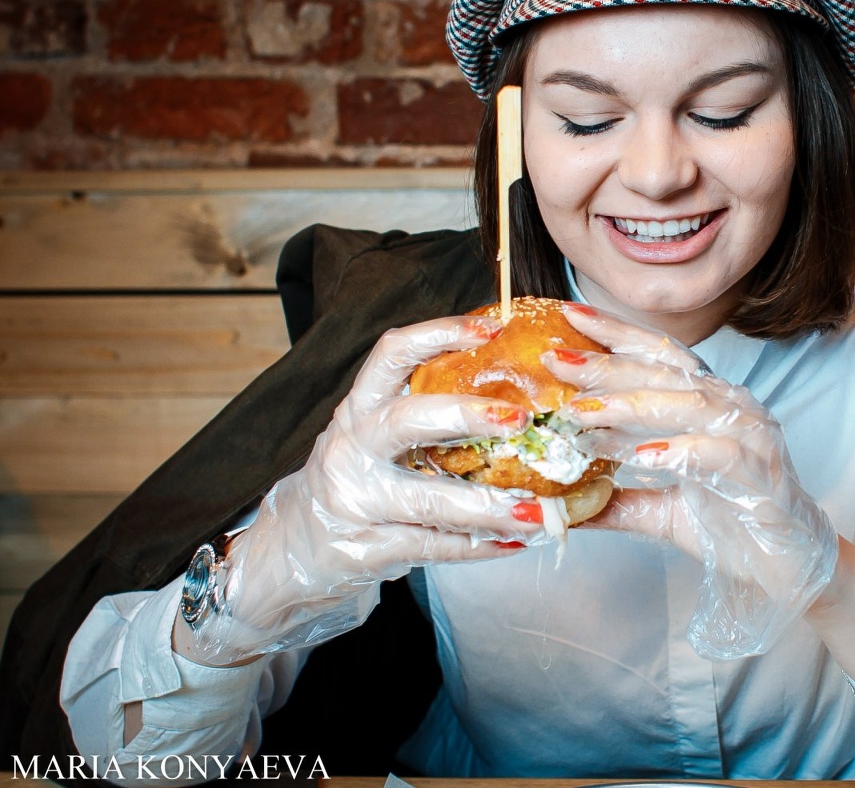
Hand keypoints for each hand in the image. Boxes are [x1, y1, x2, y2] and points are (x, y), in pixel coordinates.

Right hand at [181, 314, 547, 665]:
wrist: (286, 555)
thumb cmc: (351, 486)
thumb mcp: (370, 442)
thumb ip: (420, 420)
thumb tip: (512, 398)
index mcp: (358, 411)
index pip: (391, 356)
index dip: (439, 334)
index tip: (491, 328)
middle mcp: (350, 449)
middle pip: (407, 419)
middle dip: (467, 415)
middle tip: (518, 418)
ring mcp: (355, 501)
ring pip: (430, 497)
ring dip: (489, 506)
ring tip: (539, 511)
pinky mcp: (364, 550)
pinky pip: (431, 545)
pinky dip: (477, 547)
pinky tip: (513, 544)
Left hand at [544, 304, 838, 658]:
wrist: (790, 567)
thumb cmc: (730, 523)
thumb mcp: (657, 510)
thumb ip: (610, 500)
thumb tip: (551, 504)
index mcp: (708, 402)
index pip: (658, 355)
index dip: (614, 332)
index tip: (568, 313)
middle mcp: (730, 407)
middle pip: (664, 373)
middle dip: (607, 364)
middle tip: (557, 360)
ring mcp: (751, 436)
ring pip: (688, 404)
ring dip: (631, 405)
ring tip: (581, 412)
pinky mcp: (763, 474)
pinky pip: (719, 452)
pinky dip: (679, 451)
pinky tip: (642, 456)